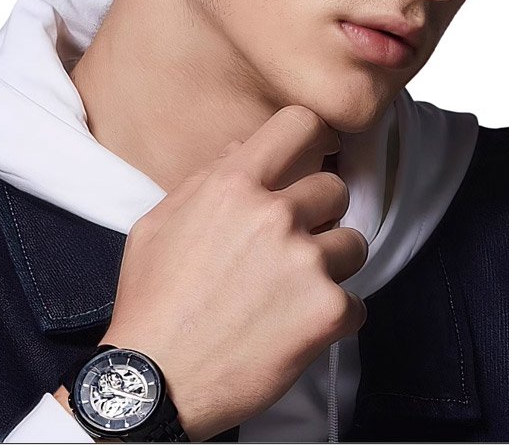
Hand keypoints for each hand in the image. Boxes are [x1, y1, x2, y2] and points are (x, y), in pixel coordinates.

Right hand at [102, 105, 368, 440]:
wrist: (155, 385)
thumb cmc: (152, 303)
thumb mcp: (159, 222)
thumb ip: (206, 179)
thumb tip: (243, 150)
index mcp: (233, 186)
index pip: (300, 124)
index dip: (318, 137)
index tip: (322, 153)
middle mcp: (275, 215)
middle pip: (335, 188)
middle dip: (321, 214)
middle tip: (295, 244)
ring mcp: (305, 262)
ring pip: (354, 242)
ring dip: (332, 265)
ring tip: (296, 289)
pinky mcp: (326, 311)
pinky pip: (356, 302)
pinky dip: (333, 317)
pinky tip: (297, 328)